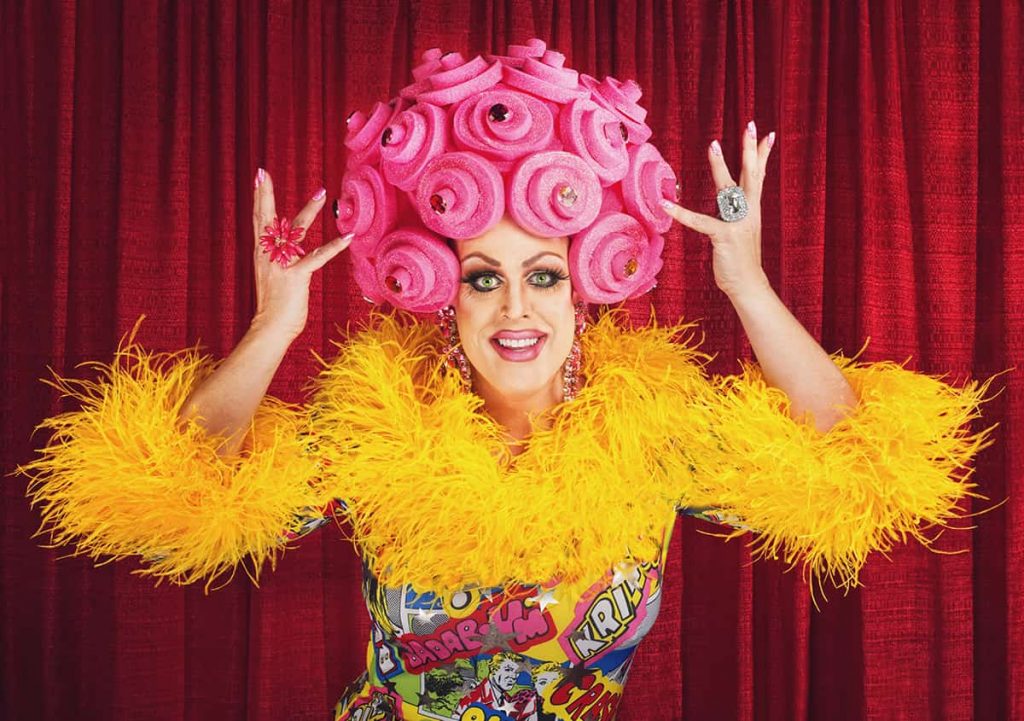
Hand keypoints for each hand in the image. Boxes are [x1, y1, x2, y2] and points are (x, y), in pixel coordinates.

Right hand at [250, 169, 352, 339]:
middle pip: (265, 219)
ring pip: (295, 232)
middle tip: (263, 172)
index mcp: (262, 254)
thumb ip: (279, 260)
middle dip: (264, 194)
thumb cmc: (274, 305)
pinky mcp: (297, 276)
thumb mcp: (273, 277)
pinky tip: (347, 236)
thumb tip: (288, 250)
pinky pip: (317, 258)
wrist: (269, 328)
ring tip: (321, 193)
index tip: (259, 177)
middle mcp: (268, 256)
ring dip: (309, 211)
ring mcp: (282, 265)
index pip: (259, 221)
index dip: (259, 198)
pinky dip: (333, 247)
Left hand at [660, 121, 774, 299]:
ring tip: (714, 145)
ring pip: (728, 189)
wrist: (749, 284)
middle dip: (750, 149)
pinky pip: (700, 221)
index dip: (762, 155)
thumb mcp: (743, 231)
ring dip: (719, 166)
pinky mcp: (723, 236)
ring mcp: (738, 223)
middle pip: (751, 174)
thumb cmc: (741, 259)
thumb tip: (731, 201)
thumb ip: (738, 214)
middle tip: (751, 125)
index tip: (768, 135)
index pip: (759, 176)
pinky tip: (667, 204)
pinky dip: (681, 213)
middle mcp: (749, 212)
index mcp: (753, 209)